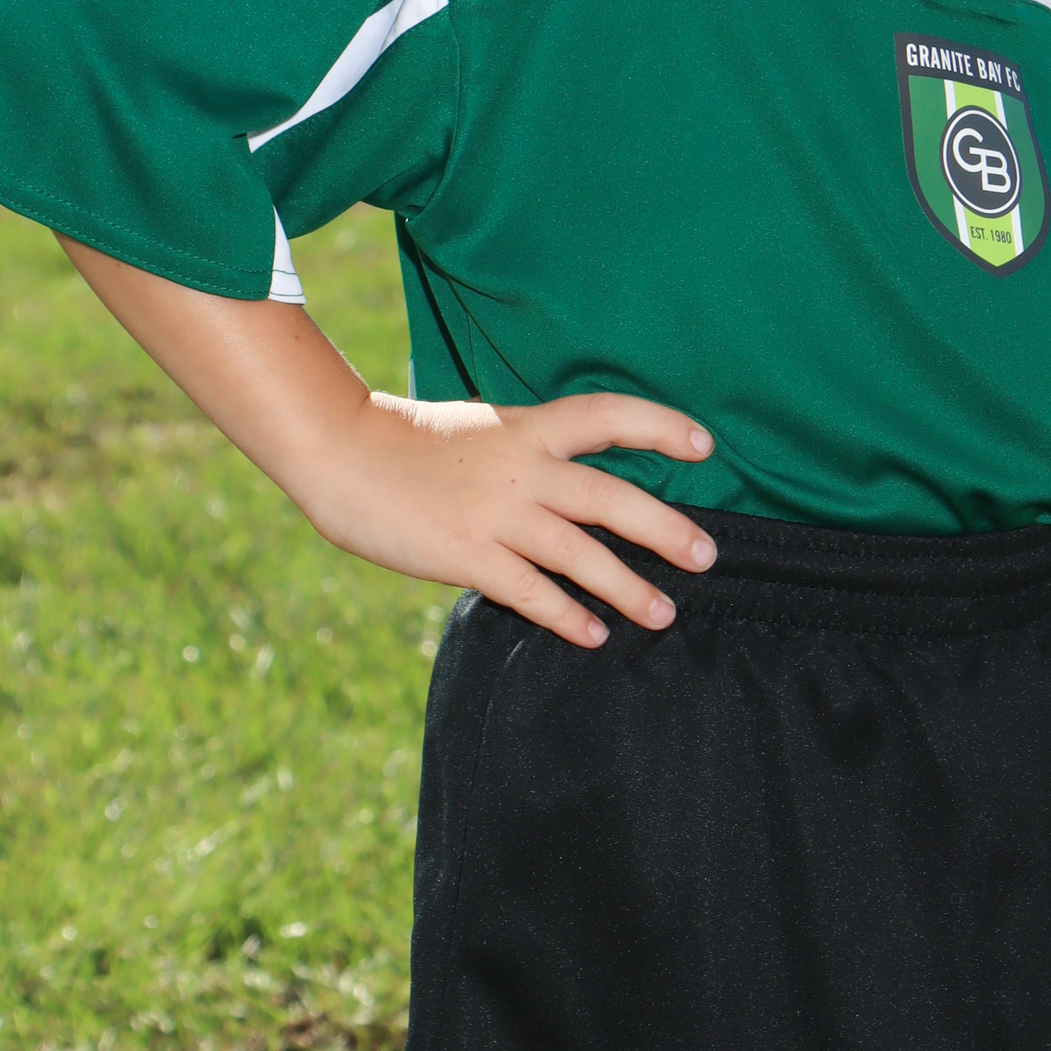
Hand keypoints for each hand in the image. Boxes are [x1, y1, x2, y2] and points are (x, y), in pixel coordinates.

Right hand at [56, 237, 716, 650]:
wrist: (342, 453)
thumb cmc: (412, 442)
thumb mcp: (483, 430)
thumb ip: (530, 454)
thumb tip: (578, 488)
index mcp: (526, 428)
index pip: (607, 415)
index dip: (660, 426)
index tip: (704, 444)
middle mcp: (520, 468)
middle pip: (611, 496)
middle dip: (665, 528)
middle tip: (708, 555)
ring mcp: (494, 513)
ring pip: (579, 553)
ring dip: (627, 586)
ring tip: (663, 613)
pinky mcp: (464, 555)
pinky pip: (528, 591)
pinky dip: (564, 615)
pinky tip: (591, 635)